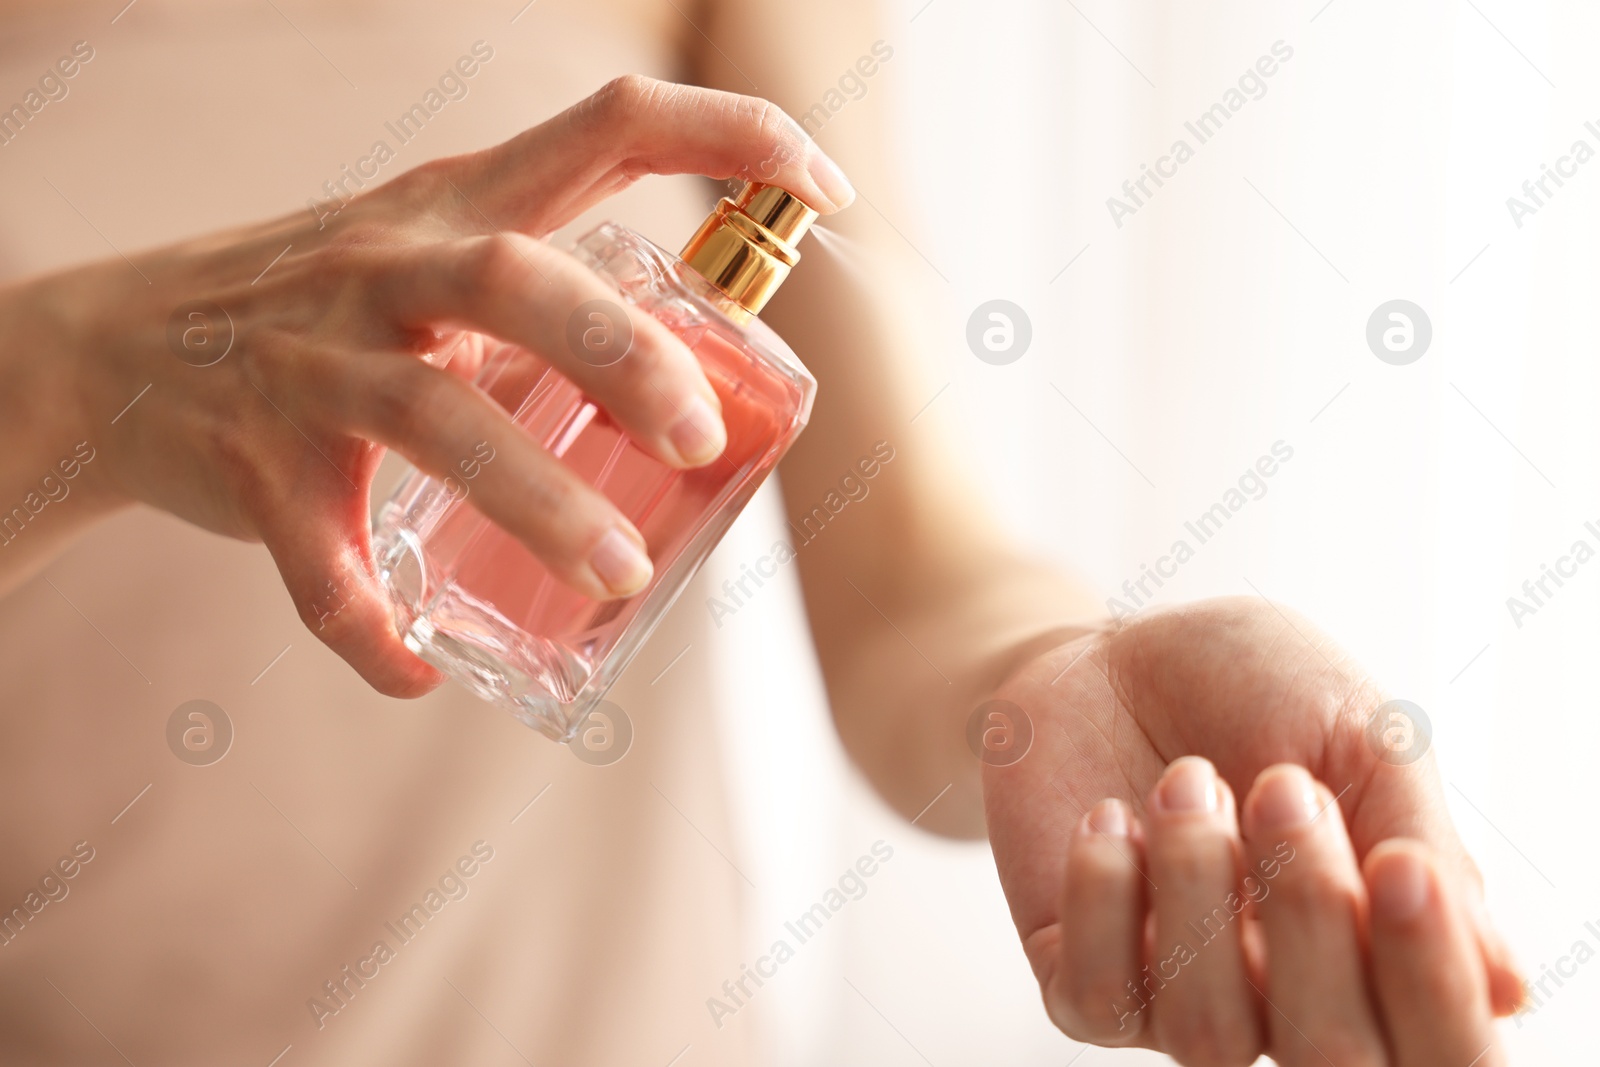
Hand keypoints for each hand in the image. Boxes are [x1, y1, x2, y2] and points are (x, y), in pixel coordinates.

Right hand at [4, 76, 853, 694]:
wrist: (112, 347)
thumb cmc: (320, 306)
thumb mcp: (429, 254)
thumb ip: (550, 295)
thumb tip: (698, 378)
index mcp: (456, 205)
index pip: (607, 124)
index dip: (728, 136)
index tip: (821, 187)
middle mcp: (388, 268)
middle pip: (522, 282)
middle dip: (625, 359)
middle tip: (700, 445)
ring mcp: (313, 363)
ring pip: (436, 423)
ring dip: (538, 505)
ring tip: (618, 577)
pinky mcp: (252, 461)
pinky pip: (319, 561)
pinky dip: (369, 627)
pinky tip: (418, 669)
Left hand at [982, 597, 1523, 1064]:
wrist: (1114, 652)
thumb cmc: (1250, 690)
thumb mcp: (1356, 735)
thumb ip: (1418, 842)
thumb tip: (1501, 984)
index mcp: (1379, 948)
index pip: (1438, 1042)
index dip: (1433, 978)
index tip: (1399, 864)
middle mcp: (1288, 997)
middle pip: (1330, 1051)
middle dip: (1311, 913)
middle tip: (1279, 786)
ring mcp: (1179, 997)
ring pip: (1209, 1031)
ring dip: (1197, 885)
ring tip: (1186, 779)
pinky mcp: (1080, 979)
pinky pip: (1097, 999)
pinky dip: (1106, 899)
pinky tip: (1112, 818)